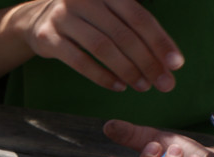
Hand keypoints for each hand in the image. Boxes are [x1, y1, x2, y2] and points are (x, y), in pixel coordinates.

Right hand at [18, 0, 182, 91]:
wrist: (37, 21)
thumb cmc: (86, 20)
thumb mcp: (109, 13)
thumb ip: (135, 30)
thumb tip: (169, 63)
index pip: (139, 17)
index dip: (159, 41)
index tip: (176, 65)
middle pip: (122, 34)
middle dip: (147, 62)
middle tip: (163, 84)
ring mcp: (63, 17)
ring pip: (102, 47)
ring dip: (126, 70)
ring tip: (142, 86)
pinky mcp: (48, 37)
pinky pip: (79, 60)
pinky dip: (101, 76)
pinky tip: (118, 86)